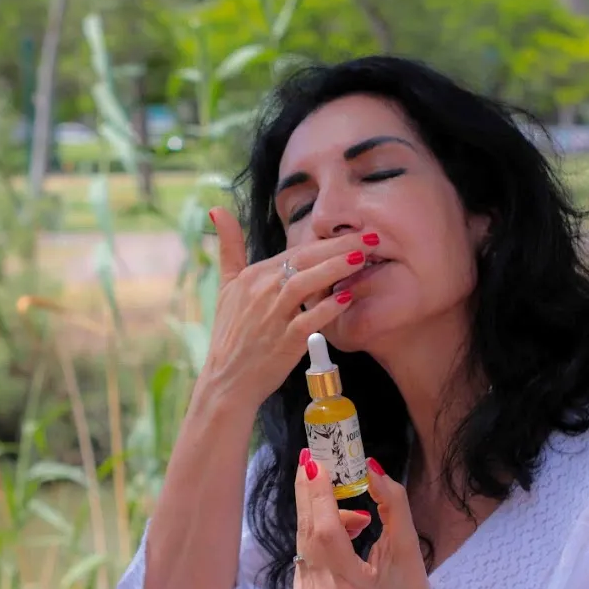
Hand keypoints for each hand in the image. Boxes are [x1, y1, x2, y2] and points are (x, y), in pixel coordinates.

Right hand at [202, 208, 371, 407]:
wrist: (228, 379)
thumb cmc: (231, 334)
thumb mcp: (225, 286)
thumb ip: (228, 247)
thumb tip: (217, 208)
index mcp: (251, 275)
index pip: (295, 251)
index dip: (327, 240)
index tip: (355, 232)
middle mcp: (260, 291)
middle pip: (304, 259)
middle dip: (339, 246)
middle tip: (371, 237)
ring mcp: (271, 316)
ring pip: (305, 283)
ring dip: (336, 269)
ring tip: (363, 258)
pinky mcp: (283, 341)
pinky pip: (309, 319)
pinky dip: (328, 308)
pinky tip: (347, 297)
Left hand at [292, 451, 434, 588]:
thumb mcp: (409, 548)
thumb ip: (393, 505)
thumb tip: (372, 468)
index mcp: (350, 584)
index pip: (325, 531)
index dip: (318, 495)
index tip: (315, 463)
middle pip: (307, 529)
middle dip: (309, 491)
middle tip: (313, 459)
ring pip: (305, 537)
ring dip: (324, 516)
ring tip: (360, 521)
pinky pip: (304, 549)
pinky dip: (320, 533)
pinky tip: (346, 536)